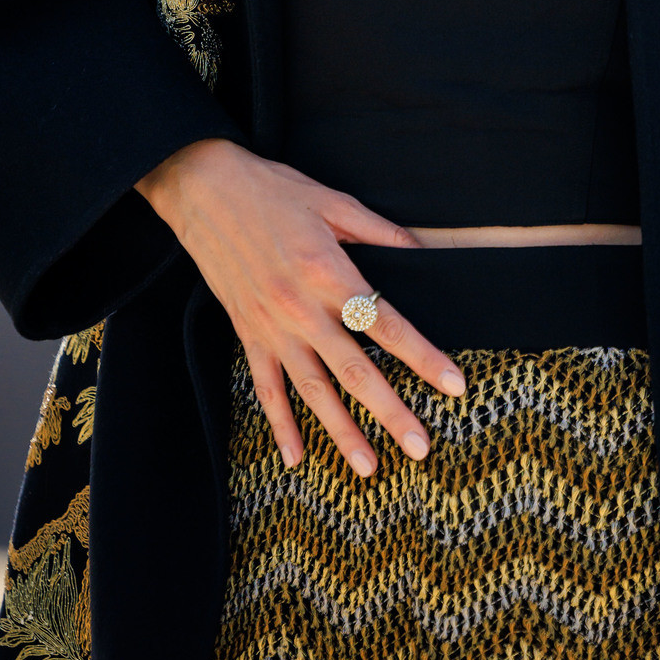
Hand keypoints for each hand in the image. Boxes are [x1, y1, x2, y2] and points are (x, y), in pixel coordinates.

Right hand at [137, 137, 464, 476]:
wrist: (205, 191)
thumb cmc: (274, 191)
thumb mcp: (334, 201)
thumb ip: (379, 233)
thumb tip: (422, 252)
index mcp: (329, 272)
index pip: (386, 325)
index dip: (423, 357)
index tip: (453, 385)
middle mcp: (301, 308)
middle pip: (355, 370)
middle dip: (390, 411)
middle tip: (421, 447)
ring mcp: (271, 327)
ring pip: (313, 390)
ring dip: (342, 432)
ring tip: (370, 468)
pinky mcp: (248, 334)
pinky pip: (265, 389)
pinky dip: (280, 425)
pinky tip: (297, 458)